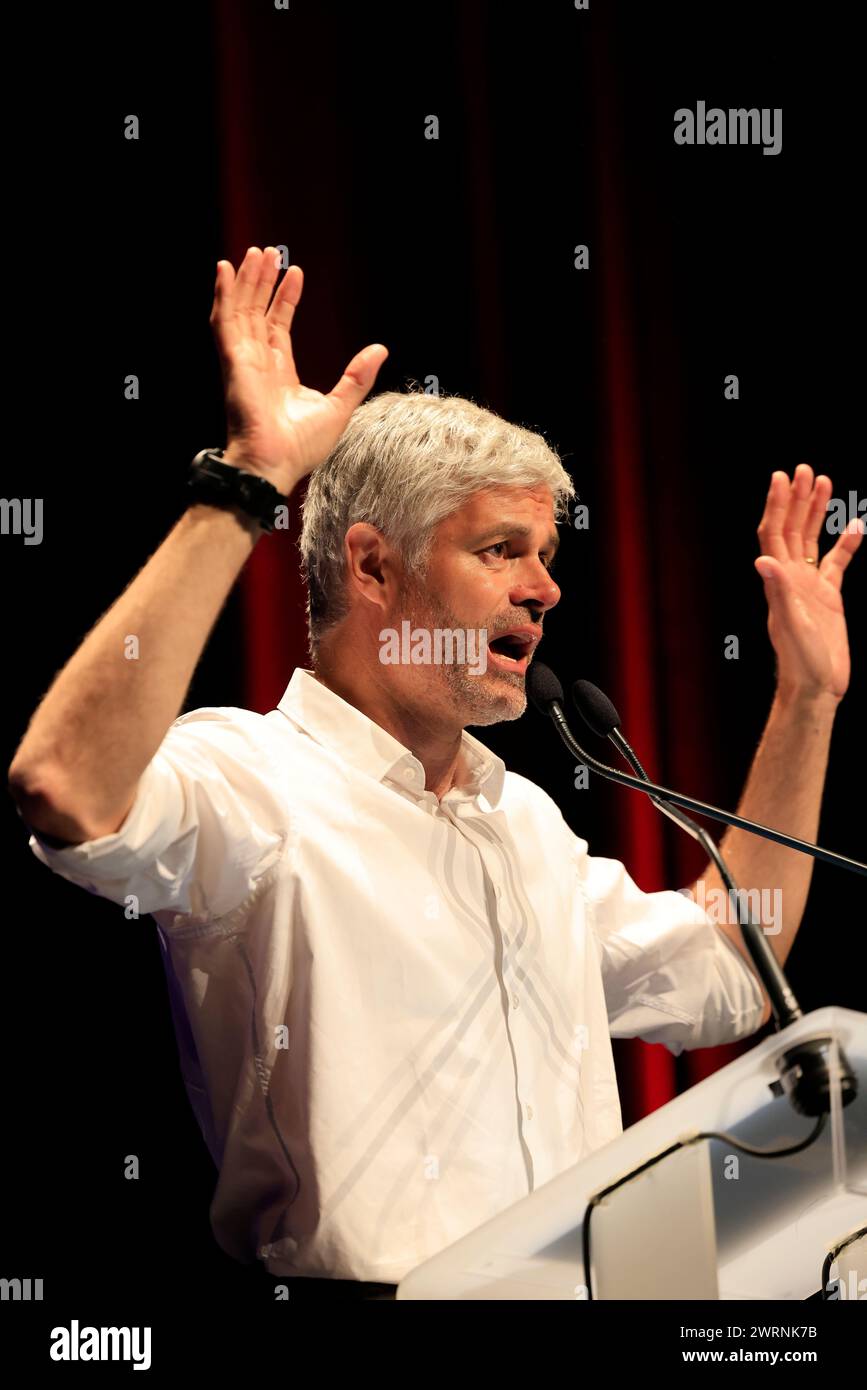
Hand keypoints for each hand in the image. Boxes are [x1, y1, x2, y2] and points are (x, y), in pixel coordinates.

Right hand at [209, 246, 387, 493]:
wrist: (275, 464)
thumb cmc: (301, 446)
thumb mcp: (340, 405)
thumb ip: (357, 376)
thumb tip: (381, 349)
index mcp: (279, 372)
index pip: (278, 326)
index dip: (285, 299)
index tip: (294, 274)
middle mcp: (258, 363)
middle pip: (257, 312)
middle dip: (263, 282)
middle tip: (269, 252)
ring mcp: (243, 360)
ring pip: (241, 310)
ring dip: (246, 281)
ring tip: (255, 252)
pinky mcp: (233, 361)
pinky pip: (225, 321)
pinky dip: (224, 295)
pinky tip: (226, 270)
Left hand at [755, 463, 863, 701]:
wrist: (816, 688)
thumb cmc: (801, 662)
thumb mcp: (790, 625)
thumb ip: (779, 592)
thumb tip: (762, 559)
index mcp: (779, 581)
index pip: (774, 533)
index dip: (777, 505)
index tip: (782, 477)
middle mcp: (791, 579)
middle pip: (792, 529)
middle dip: (797, 499)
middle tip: (805, 469)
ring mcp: (810, 587)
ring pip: (812, 540)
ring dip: (816, 512)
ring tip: (824, 482)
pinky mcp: (829, 599)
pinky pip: (837, 563)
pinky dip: (846, 543)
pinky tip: (856, 524)